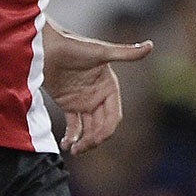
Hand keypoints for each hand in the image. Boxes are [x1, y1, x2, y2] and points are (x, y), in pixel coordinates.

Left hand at [43, 26, 152, 153]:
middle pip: (101, 126)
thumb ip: (125, 53)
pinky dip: (71, 136)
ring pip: (88, 128)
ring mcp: (83, 101)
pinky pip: (74, 125)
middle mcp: (99, 97)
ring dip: (83, 141)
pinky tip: (66, 144)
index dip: (106, 130)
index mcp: (110, 88)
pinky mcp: (68, 104)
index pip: (113, 116)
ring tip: (73, 150)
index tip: (94, 140)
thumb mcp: (101, 52)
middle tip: (80, 149)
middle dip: (93, 140)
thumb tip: (150, 45)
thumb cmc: (74, 45)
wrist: (45, 45)